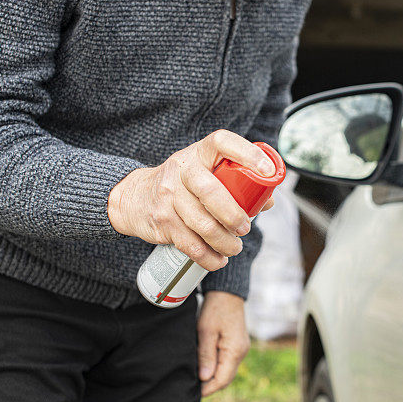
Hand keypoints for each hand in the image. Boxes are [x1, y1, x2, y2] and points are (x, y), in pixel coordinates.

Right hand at [107, 130, 275, 271]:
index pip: (223, 142)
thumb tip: (268, 200)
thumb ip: (236, 182)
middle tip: (245, 228)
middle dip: (234, 215)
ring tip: (234, 247)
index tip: (266, 170)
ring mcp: (169, 195)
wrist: (134, 196)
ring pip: (202, 224)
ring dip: (225, 242)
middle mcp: (182, 170)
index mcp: (199, 153)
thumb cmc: (182, 185)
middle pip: (211, 192)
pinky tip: (218, 259)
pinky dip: (209, 258)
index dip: (247, 154)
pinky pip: (191, 245)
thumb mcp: (205, 172)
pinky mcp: (162, 221)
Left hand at [197, 291, 250, 395]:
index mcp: (235, 351)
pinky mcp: (237, 344)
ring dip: (213, 376)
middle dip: (210, 385)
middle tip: (191, 388)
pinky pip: (227, 362)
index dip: (207, 389)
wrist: (227, 292)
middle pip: (226, 378)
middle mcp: (241, 352)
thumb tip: (204, 378)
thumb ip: (205, 355)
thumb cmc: (215, 309)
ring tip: (195, 377)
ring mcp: (240, 348)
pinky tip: (204, 365)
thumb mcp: (206, 331)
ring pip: (226, 371)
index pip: (222, 379)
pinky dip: (216, 367)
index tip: (192, 393)